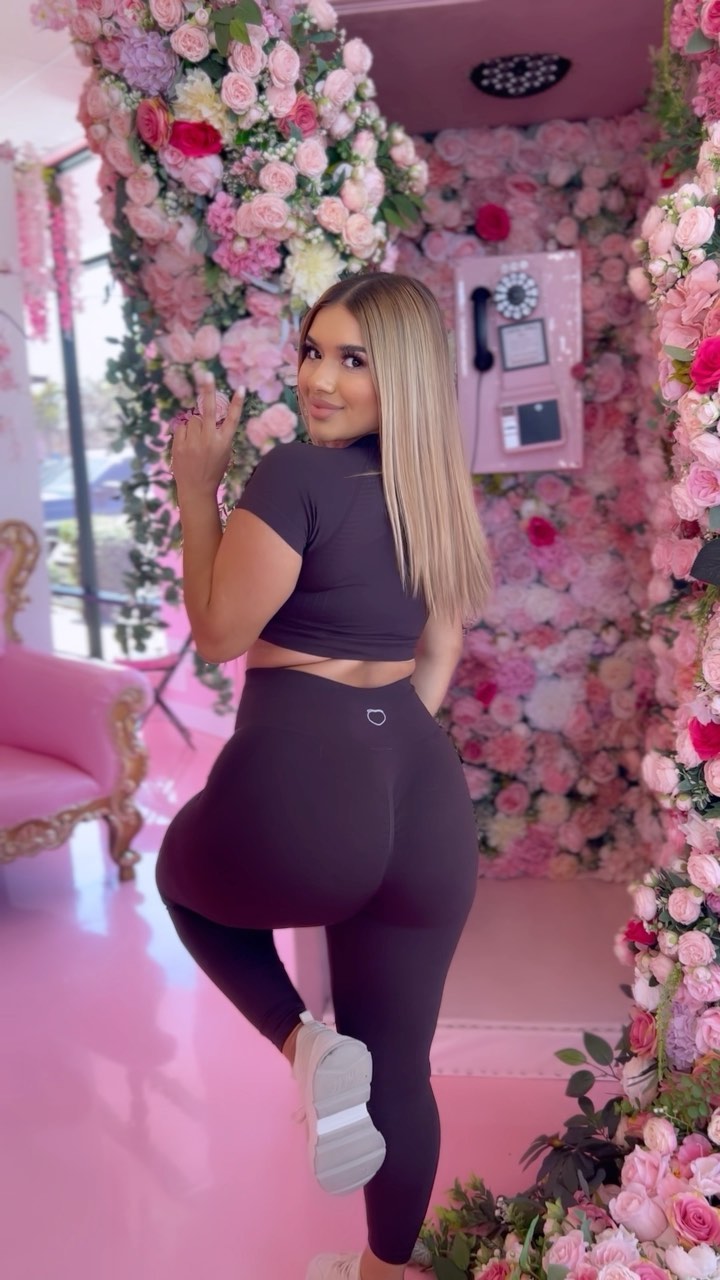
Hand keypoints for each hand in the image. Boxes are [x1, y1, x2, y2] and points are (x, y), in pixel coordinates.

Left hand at [171, 373, 244, 497]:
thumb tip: (205, 415)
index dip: (237, 403)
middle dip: (207, 390)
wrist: (196, 488)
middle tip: (205, 374)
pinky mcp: (180, 445)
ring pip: (192, 420)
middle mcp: (209, 439)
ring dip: (193, 425)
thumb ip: (218, 434)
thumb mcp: (224, 453)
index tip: (240, 388)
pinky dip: (184, 432)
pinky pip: (181, 427)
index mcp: (224, 442)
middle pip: (208, 410)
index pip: (232, 418)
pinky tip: (187, 444)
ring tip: (195, 441)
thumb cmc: (213, 470)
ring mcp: (193, 442)